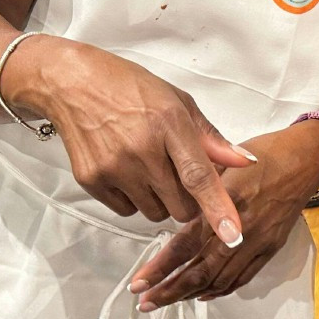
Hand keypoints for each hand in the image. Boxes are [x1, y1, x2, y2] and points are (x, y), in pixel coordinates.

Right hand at [5, 37, 253, 239]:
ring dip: (160, 201)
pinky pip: (126, 210)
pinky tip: (127, 171)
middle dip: (188, 201)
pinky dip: (133, 199)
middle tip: (180, 177)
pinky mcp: (91, 180)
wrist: (73, 84)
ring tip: (149, 168)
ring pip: (154, 213)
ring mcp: (113, 168)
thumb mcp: (178, 102)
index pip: (199, 176)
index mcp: (169, 125)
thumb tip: (246, 161)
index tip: (233, 234)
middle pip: (180, 207)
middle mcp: (141, 151)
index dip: (218, 208)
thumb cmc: (132, 89)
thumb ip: (211, 138)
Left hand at [128, 123, 318, 308]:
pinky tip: (202, 293)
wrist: (306, 159)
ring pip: (221, 281)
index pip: (187, 245)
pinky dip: (220, 290)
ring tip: (166, 300)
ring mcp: (259, 242)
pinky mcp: (271, 247)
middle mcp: (243, 229)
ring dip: (191, 294)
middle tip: (145, 301)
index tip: (138, 282)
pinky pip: (243, 278)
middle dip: (170, 291)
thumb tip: (167, 203)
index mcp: (226, 203)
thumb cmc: (265, 154)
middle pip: (202, 272)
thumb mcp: (223, 160)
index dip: (161, 268)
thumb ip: (197, 186)